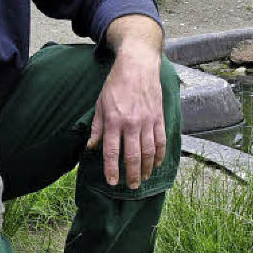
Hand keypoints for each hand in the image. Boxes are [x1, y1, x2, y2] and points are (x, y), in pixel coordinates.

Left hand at [87, 42, 165, 188]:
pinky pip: (161, 141)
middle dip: (131, 174)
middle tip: (130, 187)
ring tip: (142, 179)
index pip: (111, 151)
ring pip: (149, 152)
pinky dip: (159, 155)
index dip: (111, 169)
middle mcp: (131, 123)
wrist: (138, 65)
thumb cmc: (116, 84)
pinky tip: (155, 164)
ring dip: (145, 168)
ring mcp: (147, 121)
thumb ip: (97, 128)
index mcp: (114, 120)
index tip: (112, 182)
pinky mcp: (158, 117)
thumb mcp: (100, 104)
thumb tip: (91, 147)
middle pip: (132, 156)